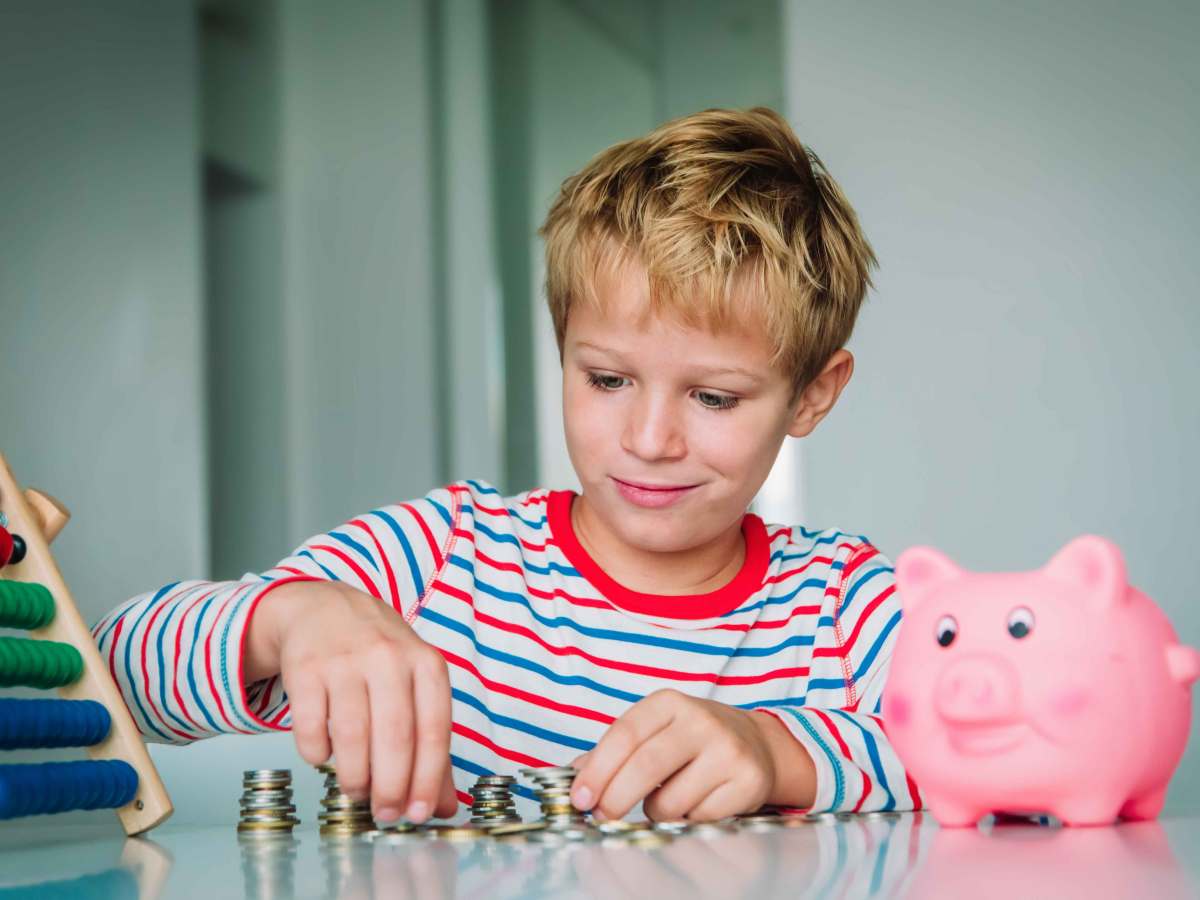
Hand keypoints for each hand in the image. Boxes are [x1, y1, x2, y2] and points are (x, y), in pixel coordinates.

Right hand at [249, 580, 456, 823]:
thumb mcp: (415, 685)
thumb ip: (431, 744)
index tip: (420, 814)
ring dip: (355, 777)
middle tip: (386, 814)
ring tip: (357, 790)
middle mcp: (389, 658)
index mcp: (426, 664)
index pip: (435, 730)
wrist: (324, 607)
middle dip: (391, 787)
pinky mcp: (306, 667)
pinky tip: (325, 756)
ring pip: (352, 735)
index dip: (429, 779)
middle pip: (396, 736)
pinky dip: (318, 754)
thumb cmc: (378, 656)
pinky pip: (311, 727)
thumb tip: (443, 806)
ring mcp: (346, 660)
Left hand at [569, 689, 783, 821]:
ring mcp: (728, 751)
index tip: (579, 798)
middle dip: (614, 799)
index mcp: (670, 702)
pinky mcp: (748, 782)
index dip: (597, 770)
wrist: (759, 746)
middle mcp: (701, 721)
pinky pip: (698, 818)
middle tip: (601, 816)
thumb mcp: (655, 731)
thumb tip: (575, 776)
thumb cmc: (693, 740)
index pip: (624, 735)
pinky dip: (686, 820)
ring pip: (670, 801)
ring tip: (667, 799)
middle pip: (645, 766)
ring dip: (655, 811)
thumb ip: (614, 750)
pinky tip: (696, 803)